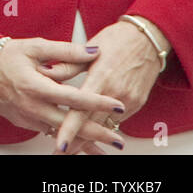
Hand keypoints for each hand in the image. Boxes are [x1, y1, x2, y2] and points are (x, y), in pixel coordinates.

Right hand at [0, 38, 124, 151]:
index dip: (98, 102)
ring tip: (105, 148)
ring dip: (84, 142)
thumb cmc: (5, 57)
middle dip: (97, 133)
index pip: (74, 97)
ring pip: (61, 134)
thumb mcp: (35, 47)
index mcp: (36, 86)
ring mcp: (29, 117)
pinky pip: (50, 133)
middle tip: (118, 140)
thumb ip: (66, 50)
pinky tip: (81, 144)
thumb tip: (93, 51)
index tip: (118, 105)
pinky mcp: (26, 123)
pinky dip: (66, 139)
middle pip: (70, 124)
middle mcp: (33, 106)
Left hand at [53, 20, 166, 154]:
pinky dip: (104, 129)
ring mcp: (129, 100)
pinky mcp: (137, 103)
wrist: (147, 40)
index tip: (59, 143)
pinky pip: (117, 120)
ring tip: (72, 148)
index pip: (81, 109)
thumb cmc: (116, 40)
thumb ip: (68, 63)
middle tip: (60, 153)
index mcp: (101, 77)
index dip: (70, 129)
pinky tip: (92, 135)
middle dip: (78, 142)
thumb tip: (45, 72)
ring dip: (90, 138)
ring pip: (106, 126)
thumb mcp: (89, 48)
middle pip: (94, 124)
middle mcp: (116, 92)